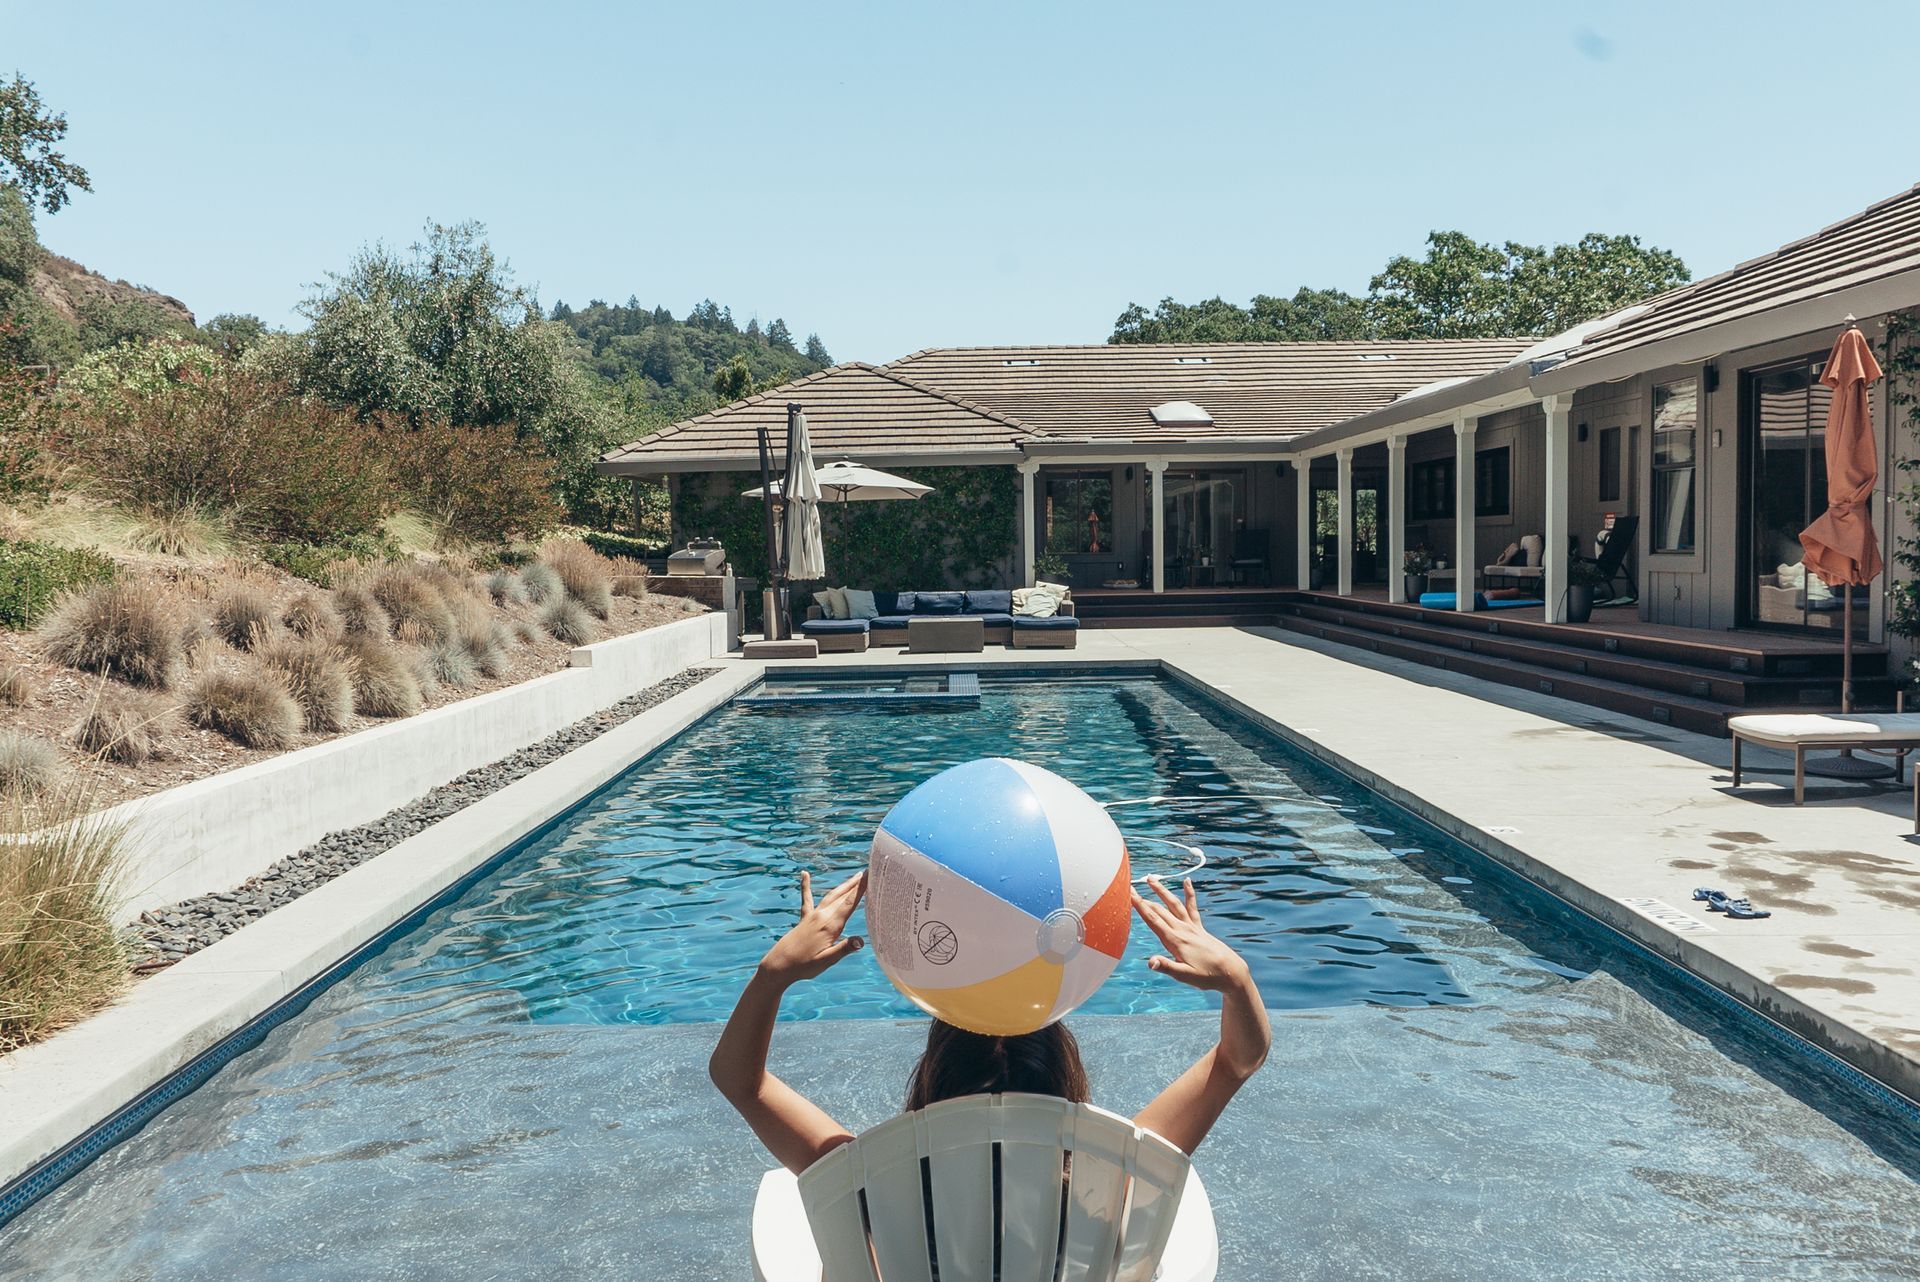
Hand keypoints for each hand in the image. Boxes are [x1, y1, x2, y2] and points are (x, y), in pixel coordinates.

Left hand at [758, 870, 865, 986]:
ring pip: (831, 896)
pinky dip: (806, 885)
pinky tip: (804, 874)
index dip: (861, 889)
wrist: (779, 965)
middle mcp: (822, 916)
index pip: (849, 903)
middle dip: (856, 884)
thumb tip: (861, 941)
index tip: (870, 875)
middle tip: (867, 872)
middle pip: (842, 896)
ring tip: (855, 876)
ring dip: (843, 886)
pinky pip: (807, 899)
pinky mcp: (804, 919)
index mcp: (830, 925)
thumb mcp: (827, 960)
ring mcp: (812, 916)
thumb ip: (844, 948)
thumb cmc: (804, 965)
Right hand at [1133, 876, 1250, 992]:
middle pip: (1160, 910)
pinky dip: (1189, 894)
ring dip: (1162, 891)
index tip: (1129, 894)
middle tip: (1131, 888)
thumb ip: (1167, 967)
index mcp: (1175, 941)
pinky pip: (1192, 907)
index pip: (1153, 920)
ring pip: (1173, 904)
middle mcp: (1182, 930)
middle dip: (1144, 899)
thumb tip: (1150, 962)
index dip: (1140, 906)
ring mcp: (1191, 927)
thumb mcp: (1185, 976)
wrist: (1231, 972)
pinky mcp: (1199, 928)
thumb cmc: (1208, 976)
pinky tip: (1187, 882)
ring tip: (1151, 879)